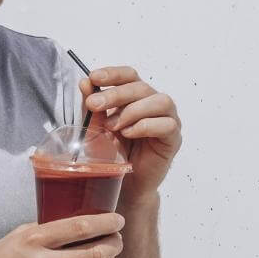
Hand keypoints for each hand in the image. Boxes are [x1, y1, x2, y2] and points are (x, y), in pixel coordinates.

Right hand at [0, 214, 123, 257]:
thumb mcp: (19, 234)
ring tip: (112, 255)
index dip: (106, 223)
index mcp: (35, 239)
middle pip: (95, 253)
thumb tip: (74, 221)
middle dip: (114, 243)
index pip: (81, 227)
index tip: (117, 219)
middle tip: (119, 237)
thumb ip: (46, 228)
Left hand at [80, 66, 181, 203]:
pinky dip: (146, 126)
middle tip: (95, 104)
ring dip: (133, 110)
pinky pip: (167, 124)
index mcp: (137, 97)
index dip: (113, 74)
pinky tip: (129, 133)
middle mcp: (154, 104)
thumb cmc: (116, 153)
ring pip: (160, 101)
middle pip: (141, 87)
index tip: (94, 78)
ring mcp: (167, 119)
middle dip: (116, 94)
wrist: (126, 183)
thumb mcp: (99, 128)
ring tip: (114, 126)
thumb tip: (85, 83)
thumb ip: (94, 107)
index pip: (129, 76)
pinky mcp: (173, 138)